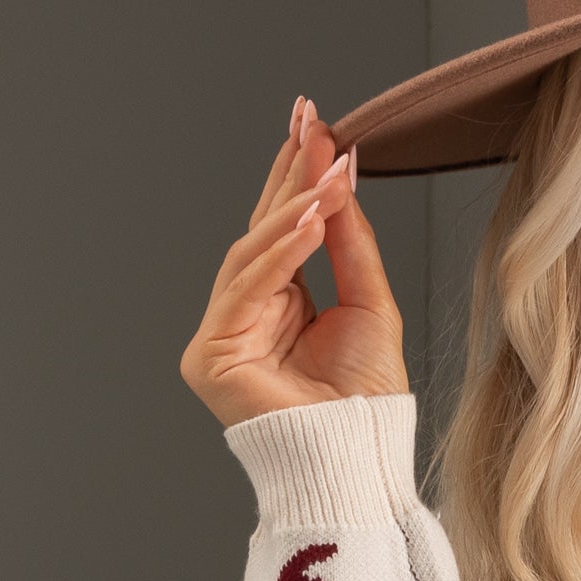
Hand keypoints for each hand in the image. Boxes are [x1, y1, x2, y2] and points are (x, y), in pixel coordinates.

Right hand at [181, 98, 408, 425]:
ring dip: (290, 209)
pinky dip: (278, 253)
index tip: (315, 121)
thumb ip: (349, 240)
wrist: (359, 460)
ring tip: (326, 172)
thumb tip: (339, 171)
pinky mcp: (211, 357)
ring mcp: (223, 336)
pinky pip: (244, 289)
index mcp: (279, 304)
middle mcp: (245, 316)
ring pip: (250, 254)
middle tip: (311, 120)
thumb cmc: (365, 401)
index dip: (298, 174)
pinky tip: (309, 220)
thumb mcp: (369, 302)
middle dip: (288, 174)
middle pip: (263, 231)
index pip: (283, 227)